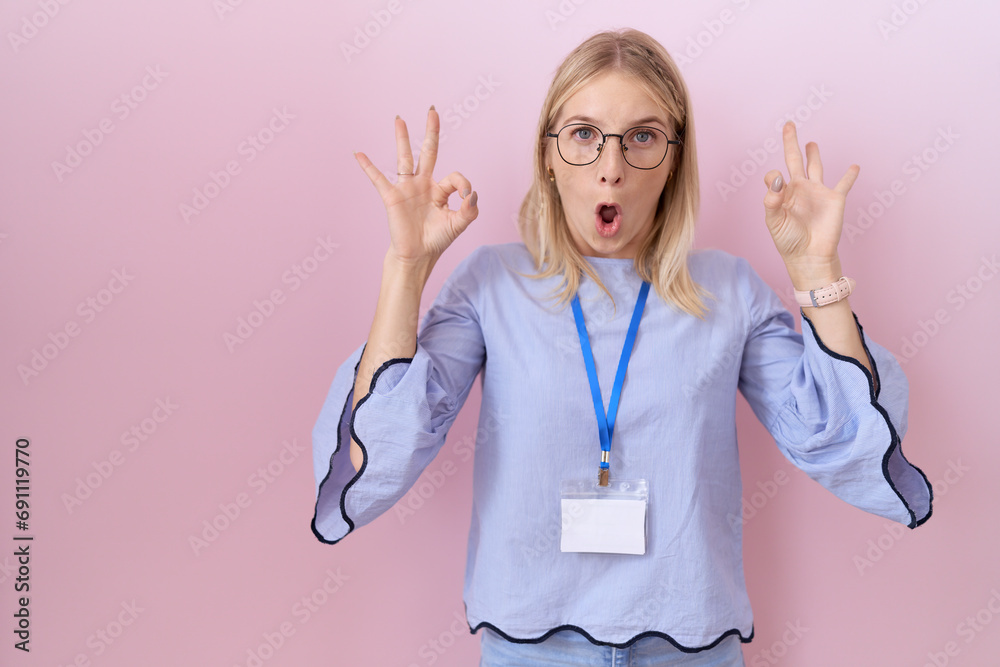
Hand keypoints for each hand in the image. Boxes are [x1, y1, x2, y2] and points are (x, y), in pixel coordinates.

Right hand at [354, 106, 478, 268]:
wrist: (417, 256)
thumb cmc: (437, 240)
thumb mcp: (458, 225)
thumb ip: (469, 209)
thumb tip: (472, 193)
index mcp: (440, 191)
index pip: (454, 177)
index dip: (463, 185)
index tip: (466, 197)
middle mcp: (424, 185)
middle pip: (428, 152)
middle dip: (431, 132)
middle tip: (432, 111)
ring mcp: (407, 189)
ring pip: (405, 158)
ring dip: (402, 138)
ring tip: (399, 119)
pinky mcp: (392, 197)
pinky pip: (378, 178)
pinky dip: (368, 166)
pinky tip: (359, 154)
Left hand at [762, 121, 859, 285]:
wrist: (809, 257)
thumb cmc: (788, 242)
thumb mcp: (774, 222)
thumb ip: (772, 200)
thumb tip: (775, 178)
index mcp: (783, 194)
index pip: (774, 177)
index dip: (773, 178)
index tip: (777, 184)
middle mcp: (799, 189)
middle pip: (794, 160)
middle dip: (791, 142)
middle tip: (789, 125)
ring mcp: (817, 192)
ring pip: (815, 167)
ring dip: (814, 154)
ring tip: (810, 143)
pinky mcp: (835, 199)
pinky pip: (844, 184)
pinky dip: (850, 175)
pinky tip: (854, 167)